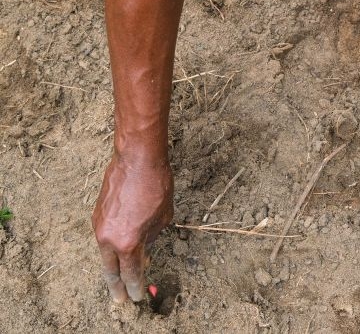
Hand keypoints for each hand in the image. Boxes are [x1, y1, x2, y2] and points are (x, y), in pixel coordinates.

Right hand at [92, 153, 172, 302]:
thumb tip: (145, 247)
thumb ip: (152, 237)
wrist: (137, 159)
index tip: (137, 297)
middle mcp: (109, 238)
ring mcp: (99, 225)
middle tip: (120, 300)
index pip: (131, 273)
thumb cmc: (156, 185)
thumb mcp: (163, 217)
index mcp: (128, 242)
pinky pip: (103, 237)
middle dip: (116, 287)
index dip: (135, 287)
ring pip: (104, 253)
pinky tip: (117, 250)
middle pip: (111, 270)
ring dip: (112, 266)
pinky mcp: (96, 214)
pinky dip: (110, 247)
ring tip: (117, 279)